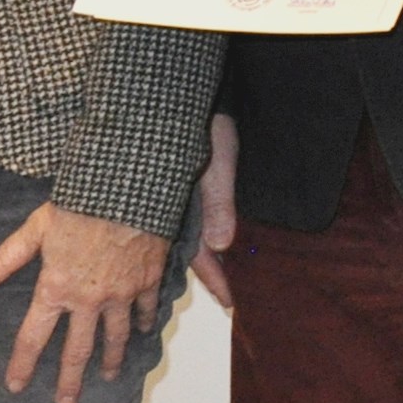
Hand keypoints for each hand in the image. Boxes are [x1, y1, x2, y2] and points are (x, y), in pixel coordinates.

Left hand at [0, 202, 170, 402]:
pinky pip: (146, 309)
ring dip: (112, 360)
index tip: (16, 386)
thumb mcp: (36, 228)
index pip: (33, 338)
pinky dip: (145, 322)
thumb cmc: (79, 204)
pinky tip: (143, 332)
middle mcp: (87, 300)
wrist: (127, 190)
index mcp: (55, 289)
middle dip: (70, 381)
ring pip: (115, 337)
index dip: (22, 364)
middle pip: (77, 350)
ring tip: (110, 376)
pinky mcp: (147, 281)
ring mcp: (120, 294)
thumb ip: (5, 259)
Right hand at [189, 113, 238, 306]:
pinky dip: (198, 241)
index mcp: (181, 211)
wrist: (185, 100)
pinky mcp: (174, 192)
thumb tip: (222, 245)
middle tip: (228, 300)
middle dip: (207, 277)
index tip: (231, 302)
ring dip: (198, 263)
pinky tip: (209, 248)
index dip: (216, 280)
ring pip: (181, 244)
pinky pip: (182, 226)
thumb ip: (219, 204)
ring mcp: (171, 205)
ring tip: (215, 284)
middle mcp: (171, 213)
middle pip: (185, 255)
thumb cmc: (207, 129)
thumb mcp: (217, 165)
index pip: (198, 257)